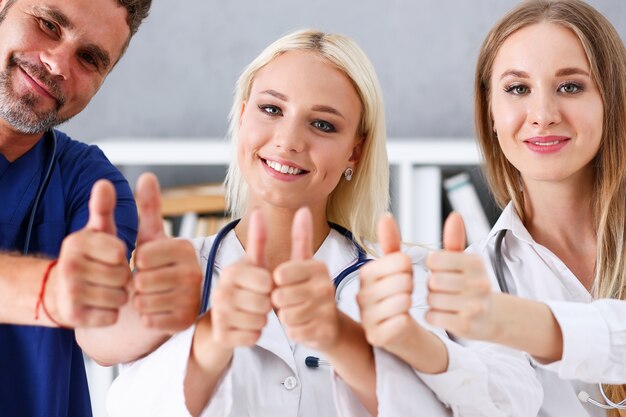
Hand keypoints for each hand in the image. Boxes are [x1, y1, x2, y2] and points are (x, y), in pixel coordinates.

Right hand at [48, 180, 130, 326]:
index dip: (122, 257)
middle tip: (108, 275)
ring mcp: (70, 293)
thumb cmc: (90, 257)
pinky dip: (110, 313)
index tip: (110, 256)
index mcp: (76, 243)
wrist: (60, 292)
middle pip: (122, 276)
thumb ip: (103, 208)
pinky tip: (99, 305)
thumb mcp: (97, 231)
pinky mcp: (74, 317)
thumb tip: (104, 183)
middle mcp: (69, 266)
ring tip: (104, 289)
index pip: (120, 253)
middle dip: (122, 278)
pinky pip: (111, 316)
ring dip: (118, 296)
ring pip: (120, 297)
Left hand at [132, 173, 201, 332]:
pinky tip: (158, 310)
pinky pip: (150, 321)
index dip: (137, 262)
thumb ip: (149, 207)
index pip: (142, 256)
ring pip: (144, 302)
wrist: (178, 300)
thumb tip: (147, 175)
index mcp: (185, 248)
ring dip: (141, 301)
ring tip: (154, 295)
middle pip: (141, 280)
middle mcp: (194, 272)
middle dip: (137, 283)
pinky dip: (148, 318)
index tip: (148, 263)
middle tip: (150, 282)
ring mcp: (193, 298)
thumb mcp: (153, 236)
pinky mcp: (187, 321)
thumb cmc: (160, 265)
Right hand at [210, 209, 272, 346]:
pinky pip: (252, 337)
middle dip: (268, 305)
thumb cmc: (247, 288)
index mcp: (232, 271)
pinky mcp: (221, 335)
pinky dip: (254, 334)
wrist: (223, 321)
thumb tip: (259, 210)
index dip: (272, 286)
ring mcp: (218, 315)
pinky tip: (245, 328)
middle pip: (264, 303)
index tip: (263, 286)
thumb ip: (259, 238)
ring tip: (252, 314)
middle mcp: (220, 291)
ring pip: (259, 321)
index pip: (267, 281)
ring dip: (262, 320)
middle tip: (258, 302)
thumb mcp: (255, 263)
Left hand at [272, 207, 338, 350]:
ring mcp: (327, 309)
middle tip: (291, 300)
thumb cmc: (307, 291)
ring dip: (286, 316)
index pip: (280, 274)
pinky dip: (294, 330)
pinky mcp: (325, 330)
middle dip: (279, 301)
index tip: (284, 282)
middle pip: (281, 296)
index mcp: (318, 266)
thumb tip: (304, 208)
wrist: (329, 324)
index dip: (276, 282)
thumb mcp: (303, 263)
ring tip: (297, 312)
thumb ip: (301, 237)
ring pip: (286, 315)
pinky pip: (294, 331)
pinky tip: (304, 326)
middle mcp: (326, 285)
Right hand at [357, 213, 416, 349]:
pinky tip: (403, 321)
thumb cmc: (400, 295)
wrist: (403, 332)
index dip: (411, 269)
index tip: (405, 277)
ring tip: (404, 307)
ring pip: (403, 301)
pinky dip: (409, 321)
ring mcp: (366, 316)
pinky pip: (401, 322)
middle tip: (405, 294)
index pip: (400, 260)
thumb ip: (392, 242)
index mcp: (365, 273)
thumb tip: (385, 216)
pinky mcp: (375, 335)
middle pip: (403, 280)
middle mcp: (361, 294)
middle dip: (412, 287)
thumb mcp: (398, 267)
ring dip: (411, 303)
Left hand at [425, 212, 496, 339]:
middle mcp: (479, 284)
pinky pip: (433, 316)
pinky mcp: (466, 326)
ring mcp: (474, 306)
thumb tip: (455, 215)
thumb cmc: (471, 284)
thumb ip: (455, 239)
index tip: (441, 270)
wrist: (491, 317)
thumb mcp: (465, 261)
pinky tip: (442, 314)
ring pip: (431, 299)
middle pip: (433, 281)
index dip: (433, 266)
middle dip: (432, 285)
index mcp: (476, 263)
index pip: (435, 259)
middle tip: (442, 289)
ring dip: (432, 301)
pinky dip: (432, 316)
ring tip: (444, 301)